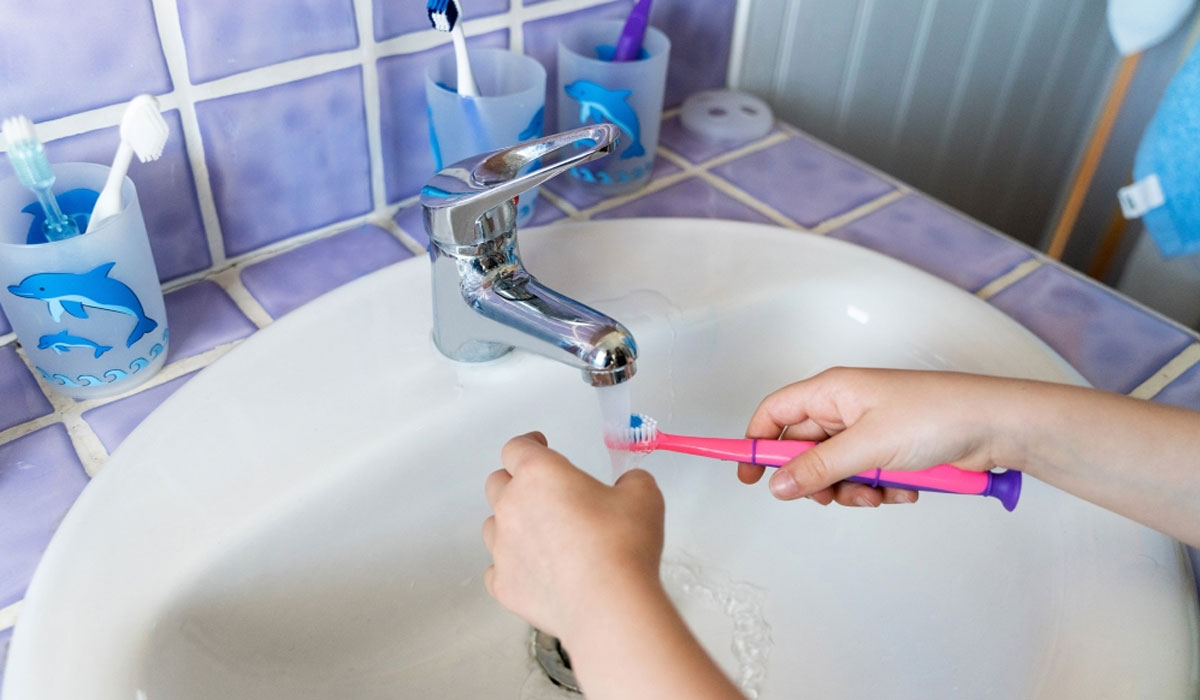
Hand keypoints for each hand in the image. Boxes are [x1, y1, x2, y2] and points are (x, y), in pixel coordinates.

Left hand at [483, 432, 664, 643]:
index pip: (517, 447)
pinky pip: (496, 568)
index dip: (529, 444)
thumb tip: (629, 486)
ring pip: (493, 525)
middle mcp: (512, 506)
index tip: (539, 445)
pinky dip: (512, 565)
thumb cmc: (622, 545)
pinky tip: (535, 570)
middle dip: (516, 481)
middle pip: (497, 483)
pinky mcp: (503, 584)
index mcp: (539, 474)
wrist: (608, 604)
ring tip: (541, 534)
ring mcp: (502, 547)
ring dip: (511, 523)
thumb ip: (631, 481)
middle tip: (543, 491)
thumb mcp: (643, 496)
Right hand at [739, 367, 1011, 506]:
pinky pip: (866, 478)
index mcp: (831, 391)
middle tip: (832, 494)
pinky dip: (880, 490)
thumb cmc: (937, 414)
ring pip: (835, 471)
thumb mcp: (867, 446)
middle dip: (817, 479)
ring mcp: (869, 431)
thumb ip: (817, 468)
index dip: (757, 443)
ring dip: (853, 490)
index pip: (775, 413)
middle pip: (804, 450)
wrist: (996, 426)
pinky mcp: (891, 451)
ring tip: (880, 492)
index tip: (750, 476)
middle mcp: (845, 408)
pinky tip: (905, 489)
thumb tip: (778, 485)